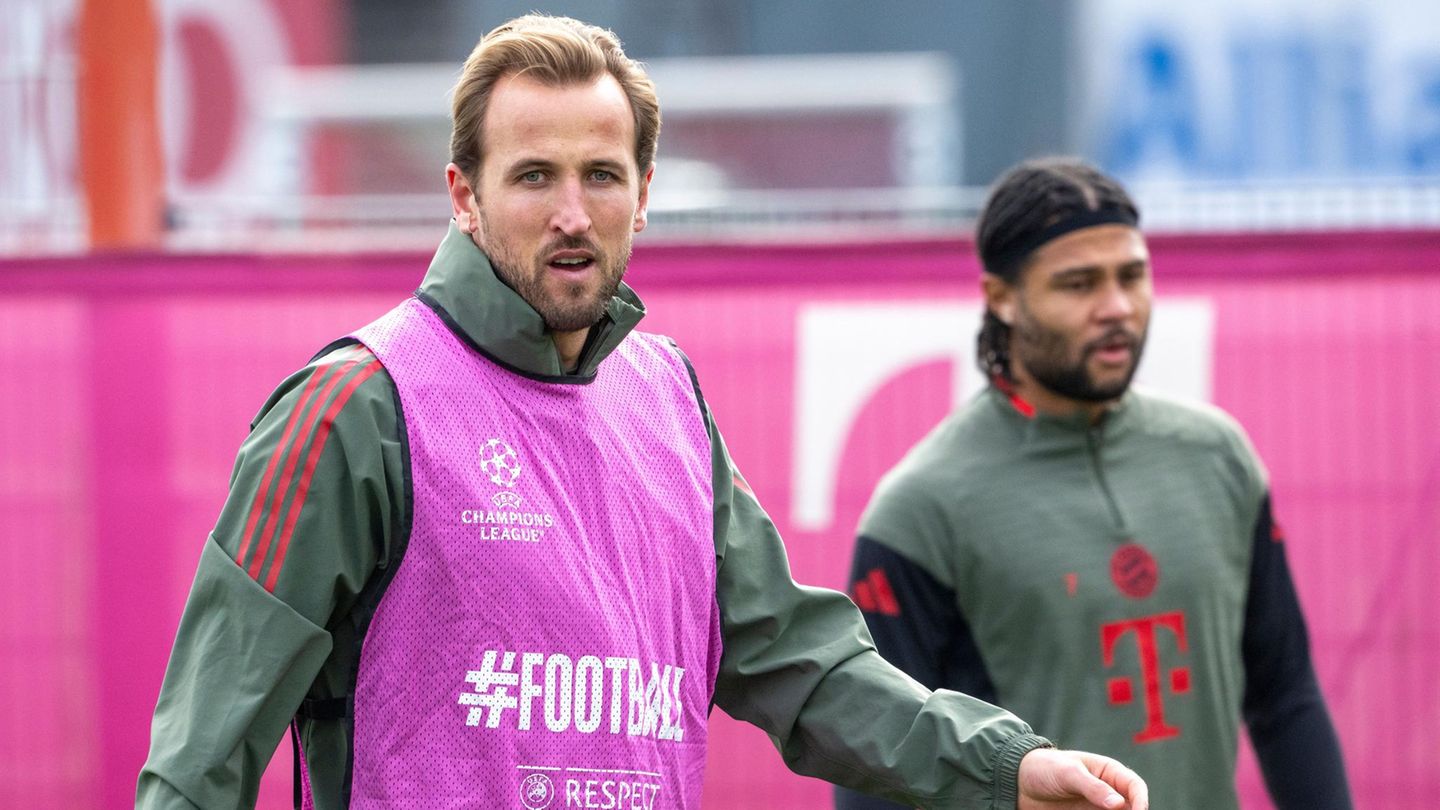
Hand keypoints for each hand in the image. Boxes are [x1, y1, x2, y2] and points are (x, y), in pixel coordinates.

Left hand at [1016, 748, 1147, 809]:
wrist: (1017, 783)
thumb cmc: (1043, 768)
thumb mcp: (1068, 772)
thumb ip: (1093, 787)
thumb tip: (1120, 804)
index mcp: (1108, 772)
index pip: (1134, 786)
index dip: (1141, 800)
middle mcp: (1107, 791)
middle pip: (1131, 807)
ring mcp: (1097, 808)